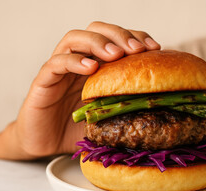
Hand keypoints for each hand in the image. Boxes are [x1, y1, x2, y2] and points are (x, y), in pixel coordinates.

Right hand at [0, 22, 160, 159]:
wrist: (45, 143)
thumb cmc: (78, 128)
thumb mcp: (109, 116)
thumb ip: (127, 105)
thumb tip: (161, 105)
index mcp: (97, 65)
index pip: (116, 39)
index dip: (136, 37)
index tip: (155, 48)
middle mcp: (79, 61)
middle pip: (97, 31)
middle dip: (119, 35)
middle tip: (136, 49)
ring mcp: (60, 69)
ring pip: (75, 39)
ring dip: (98, 42)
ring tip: (115, 54)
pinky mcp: (44, 81)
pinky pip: (56, 63)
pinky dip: (73, 61)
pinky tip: (90, 68)